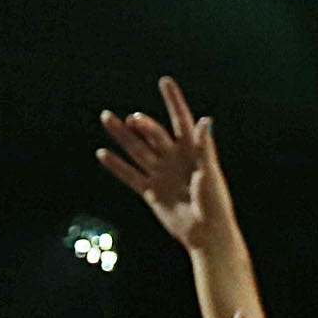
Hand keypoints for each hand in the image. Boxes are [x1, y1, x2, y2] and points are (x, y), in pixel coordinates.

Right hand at [97, 77, 236, 252]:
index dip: (174, 101)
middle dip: (143, 124)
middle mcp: (175, 159)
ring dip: (122, 135)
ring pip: (138, 150)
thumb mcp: (210, 173)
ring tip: (107, 118)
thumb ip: (204, 147)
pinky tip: (102, 153)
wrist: (207, 235)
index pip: (181, 120)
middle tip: (134, 120)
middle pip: (154, 134)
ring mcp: (162, 174)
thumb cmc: (215, 204)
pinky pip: (130, 175)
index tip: (165, 81)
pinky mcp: (151, 192)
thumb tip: (205, 119)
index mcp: (193, 152)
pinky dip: (116, 166)